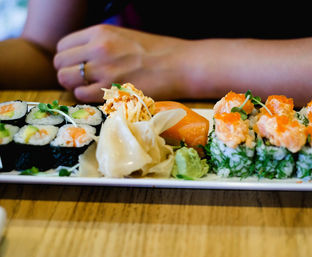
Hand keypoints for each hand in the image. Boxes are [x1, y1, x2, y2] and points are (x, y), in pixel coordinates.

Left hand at [54, 25, 193, 101]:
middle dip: (67, 73)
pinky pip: (81, 94)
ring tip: (89, 89)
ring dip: (74, 86)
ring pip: (66, 79)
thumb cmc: (158, 52)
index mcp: (100, 32)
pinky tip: (99, 95)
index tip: (78, 66)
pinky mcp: (111, 89)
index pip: (63, 45)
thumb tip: (85, 57)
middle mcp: (97, 48)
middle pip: (60, 63)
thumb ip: (101, 44)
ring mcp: (103, 69)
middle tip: (80, 81)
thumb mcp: (125, 37)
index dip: (68, 58)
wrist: (180, 65)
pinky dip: (85, 97)